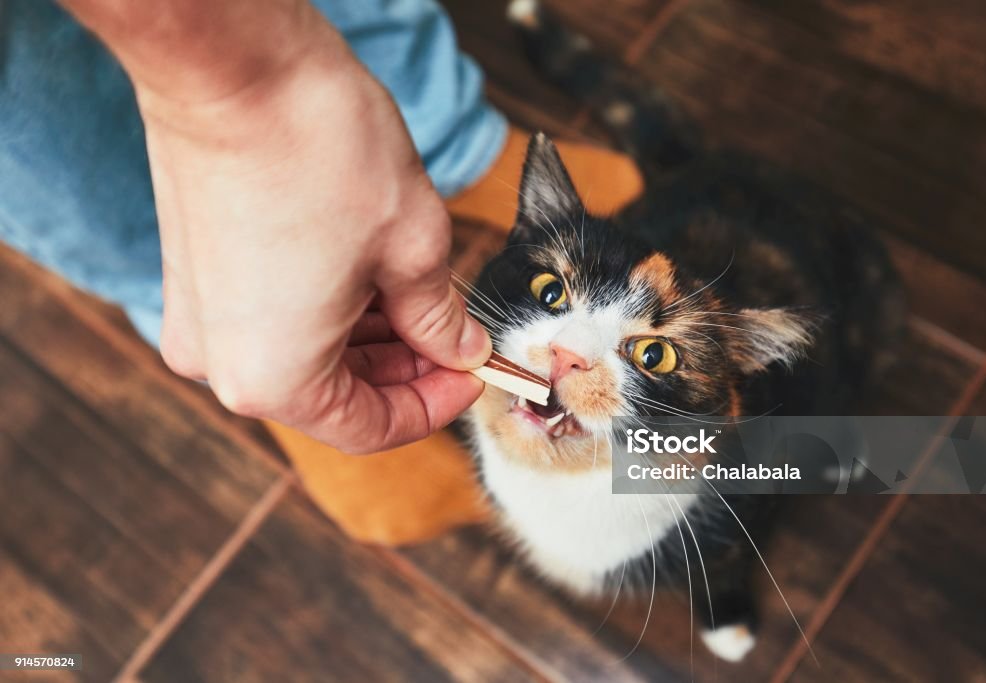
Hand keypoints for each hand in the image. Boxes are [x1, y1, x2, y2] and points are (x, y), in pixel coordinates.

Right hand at [61, 0, 490, 451]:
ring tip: (421, 295)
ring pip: (306, 357)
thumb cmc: (319, 149)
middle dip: (406, 368)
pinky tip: (371, 276)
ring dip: (370, 338)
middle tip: (458, 332)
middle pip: (335, 396)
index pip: (373, 428)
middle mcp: (223, 365)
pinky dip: (329, 312)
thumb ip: (441, 319)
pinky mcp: (193, 279)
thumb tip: (460, 349)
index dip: (436, 404)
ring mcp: (199, 320)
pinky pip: (274, 321)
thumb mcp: (413, 247)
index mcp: (275, 379)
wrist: (233, 63)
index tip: (476, 371)